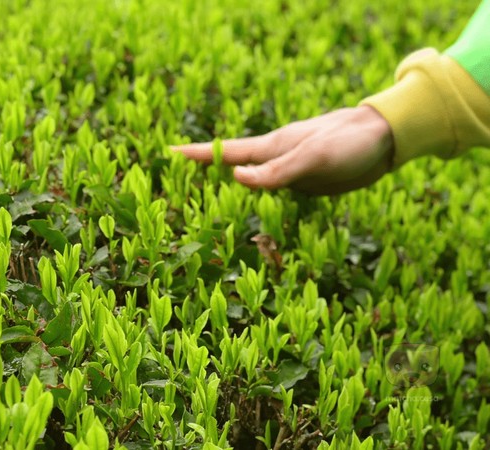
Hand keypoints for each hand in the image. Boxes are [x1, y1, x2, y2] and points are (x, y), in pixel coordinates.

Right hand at [172, 105, 394, 194]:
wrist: (385, 139)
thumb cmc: (349, 142)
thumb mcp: (314, 157)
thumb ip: (277, 171)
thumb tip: (236, 179)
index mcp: (272, 148)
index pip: (227, 152)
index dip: (197, 154)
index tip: (169, 153)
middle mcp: (275, 161)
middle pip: (233, 170)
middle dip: (205, 173)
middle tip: (176, 183)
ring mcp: (289, 174)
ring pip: (252, 187)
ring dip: (229, 193)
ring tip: (204, 206)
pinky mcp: (304, 186)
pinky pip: (274, 199)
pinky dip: (258, 207)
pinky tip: (253, 218)